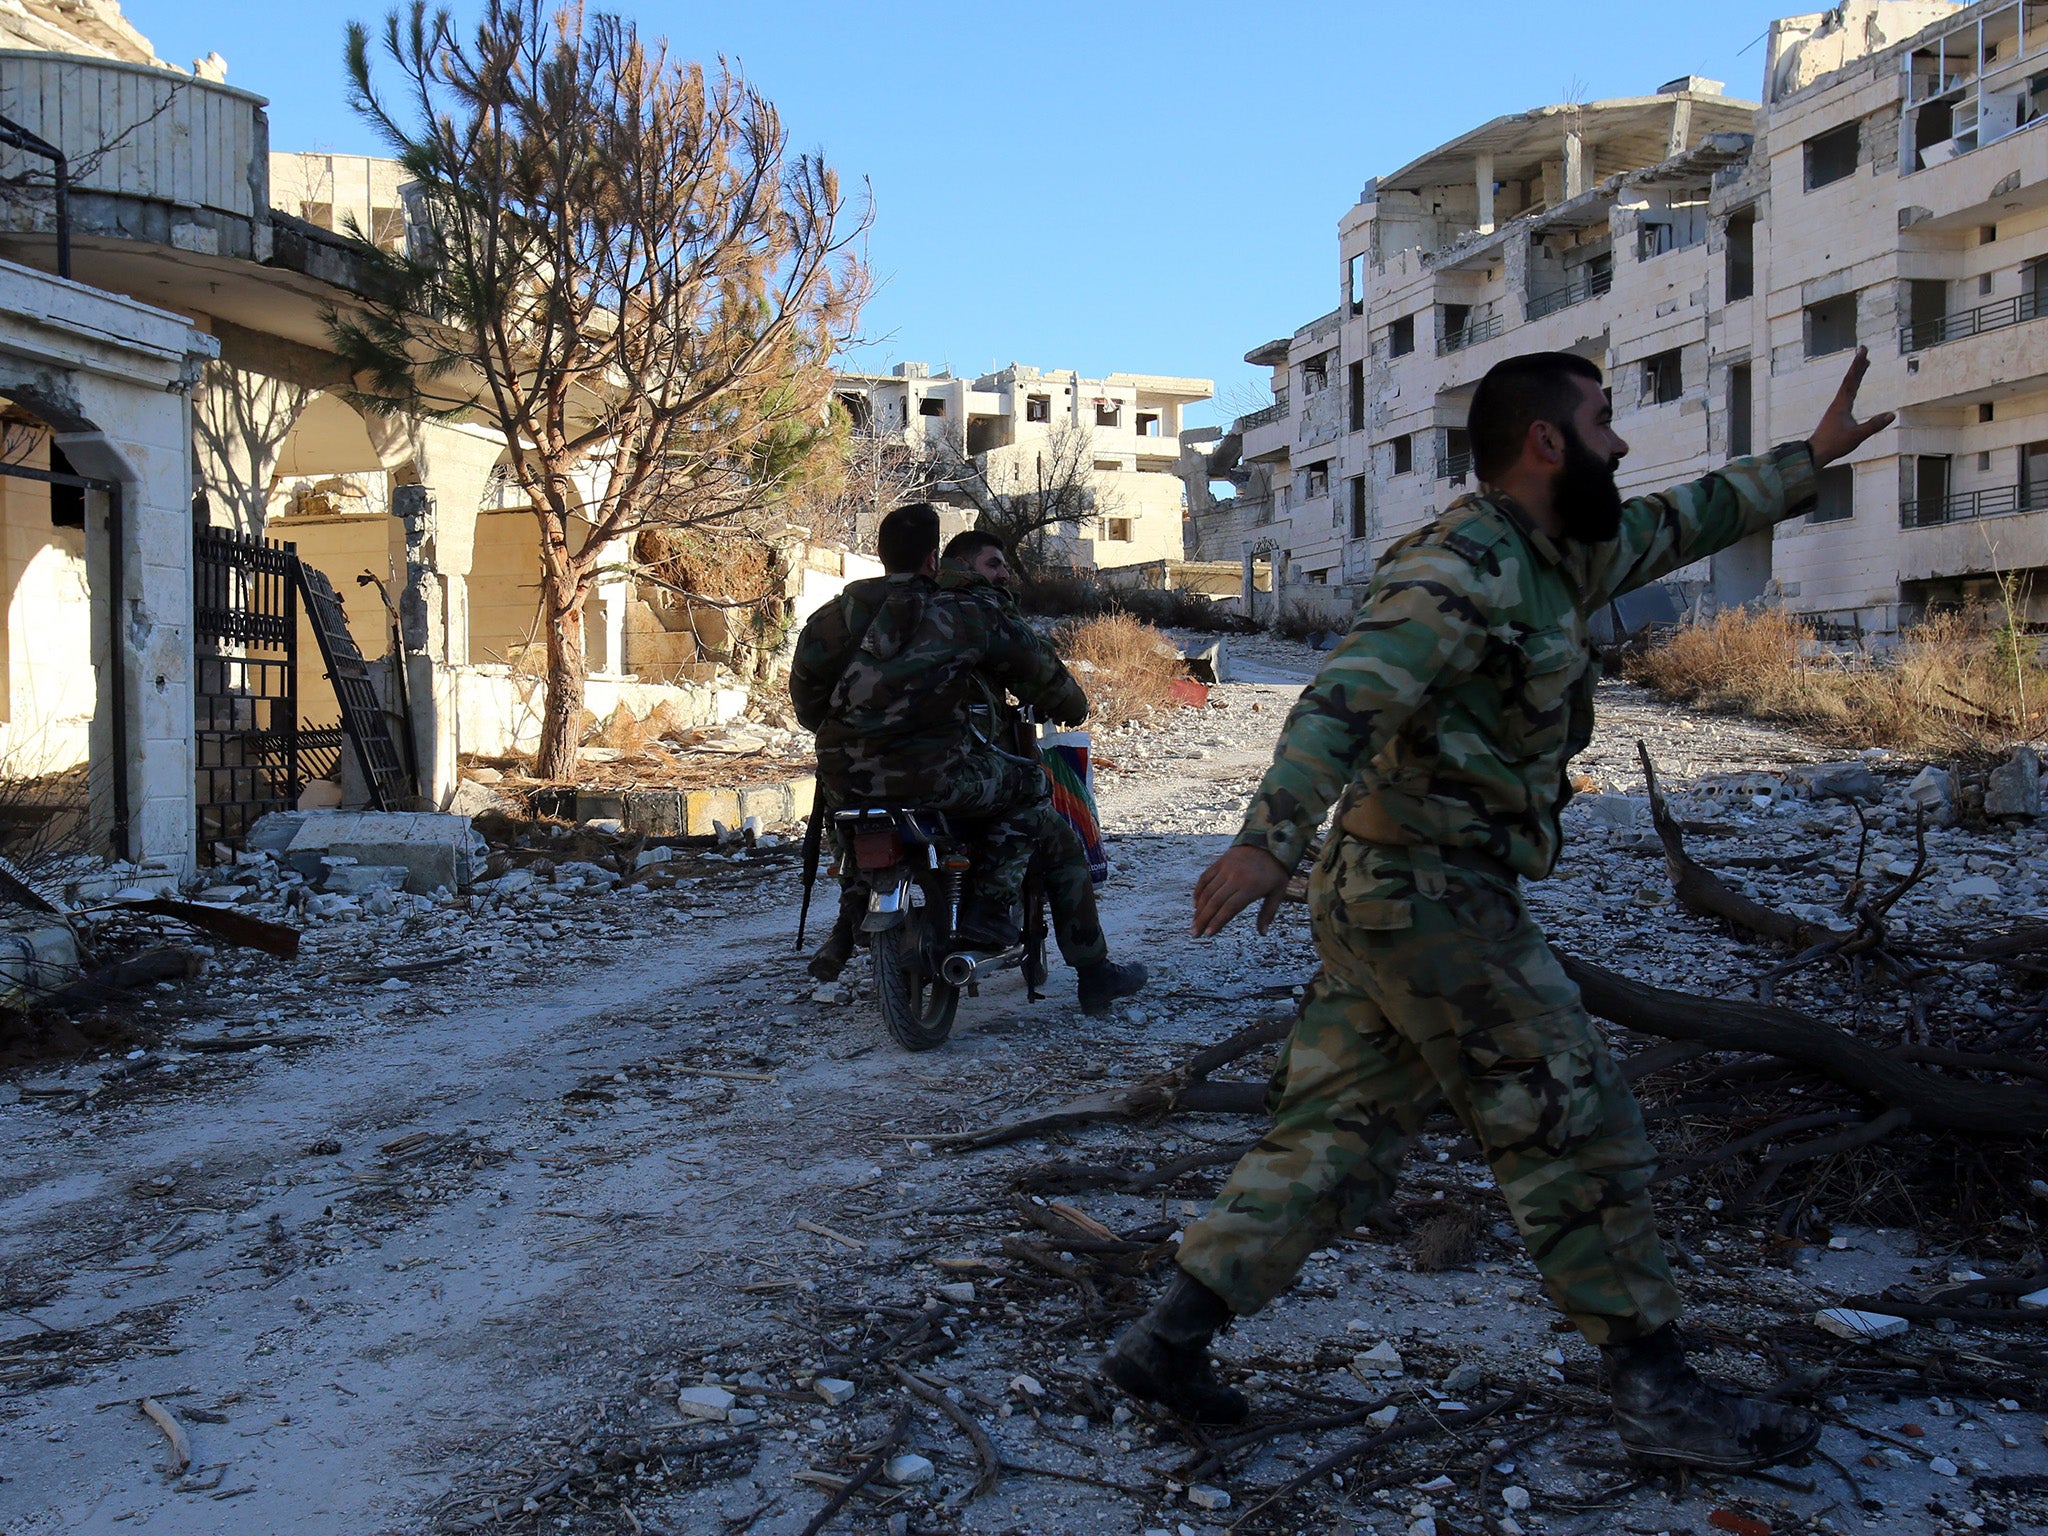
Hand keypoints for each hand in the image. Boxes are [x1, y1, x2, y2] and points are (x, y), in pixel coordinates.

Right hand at [1192, 845, 1290, 937]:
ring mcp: (1226, 868)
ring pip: (1207, 891)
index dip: (1218, 922)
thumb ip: (1269, 913)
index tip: (1208, 934)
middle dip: (1203, 919)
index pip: (1230, 908)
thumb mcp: (1278, 892)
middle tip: (1195, 933)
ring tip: (1194, 923)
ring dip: (1199, 909)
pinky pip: (1205, 878)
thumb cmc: (1275, 870)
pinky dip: (1198, 891)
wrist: (1270, 841)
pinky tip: (1196, 904)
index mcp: (1251, 887)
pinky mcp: (1220, 862)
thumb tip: (1263, 933)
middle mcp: (1236, 877)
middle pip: (1215, 902)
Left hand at [1807, 346, 1894, 467]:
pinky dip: (1853, 387)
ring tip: (1864, 364)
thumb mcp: (1857, 436)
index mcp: (1841, 404)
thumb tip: (1891, 415)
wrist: (1815, 453)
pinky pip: (1846, 395)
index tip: (1863, 350)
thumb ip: (1873, 425)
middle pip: (1850, 379)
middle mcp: (1838, 403)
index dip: (1858, 365)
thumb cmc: (1834, 444)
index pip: (1851, 380)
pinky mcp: (1836, 414)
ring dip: (1856, 374)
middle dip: (1858, 365)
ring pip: (1848, 387)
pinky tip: (1854, 389)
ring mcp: (1836, 408)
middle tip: (1864, 349)